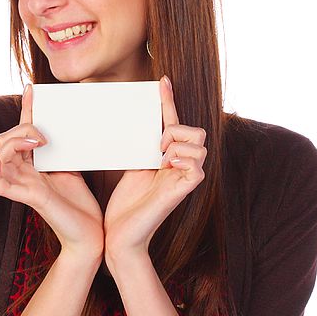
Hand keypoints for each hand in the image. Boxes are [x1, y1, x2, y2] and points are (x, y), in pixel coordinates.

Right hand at [0, 84, 103, 256]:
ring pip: (1, 157)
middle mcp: (25, 173)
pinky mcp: (30, 199)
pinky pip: (0, 185)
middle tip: (45, 134)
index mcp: (35, 164)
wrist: (93, 234)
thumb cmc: (83, 205)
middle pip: (5, 140)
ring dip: (15, 142)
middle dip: (21, 128)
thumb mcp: (74, 168)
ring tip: (37, 141)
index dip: (26, 109)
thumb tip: (75, 123)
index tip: (33, 88)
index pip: (22, 131)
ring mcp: (25, 186)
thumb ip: (66, 149)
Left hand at [103, 76, 206, 265]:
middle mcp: (181, 166)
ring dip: (175, 143)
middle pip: (196, 130)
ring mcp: (186, 177)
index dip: (168, 100)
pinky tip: (164, 165)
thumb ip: (140, 145)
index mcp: (168, 158)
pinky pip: (196, 162)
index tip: (161, 80)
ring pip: (197, 142)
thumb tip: (132, 120)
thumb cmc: (123, 206)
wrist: (119, 235)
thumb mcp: (130, 165)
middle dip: (175, 129)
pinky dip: (179, 157)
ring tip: (158, 158)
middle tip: (155, 145)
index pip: (173, 123)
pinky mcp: (187, 188)